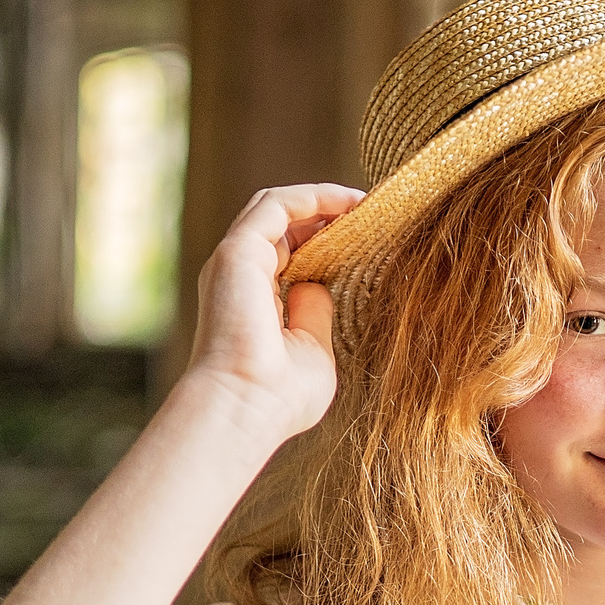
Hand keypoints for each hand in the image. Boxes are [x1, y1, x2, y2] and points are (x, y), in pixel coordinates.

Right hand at [184, 183, 364, 440]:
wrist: (244, 407)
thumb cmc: (278, 397)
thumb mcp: (311, 351)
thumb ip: (314, 315)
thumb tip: (319, 286)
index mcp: (253, 300)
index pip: (286, 253)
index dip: (323, 239)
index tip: (364, 237)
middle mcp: (239, 276)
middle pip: (281, 225)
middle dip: (324, 214)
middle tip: (369, 213)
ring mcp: (235, 261)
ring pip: (275, 207)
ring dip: (321, 199)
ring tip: (363, 201)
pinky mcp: (238, 251)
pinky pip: (276, 205)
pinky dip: (312, 196)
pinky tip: (348, 201)